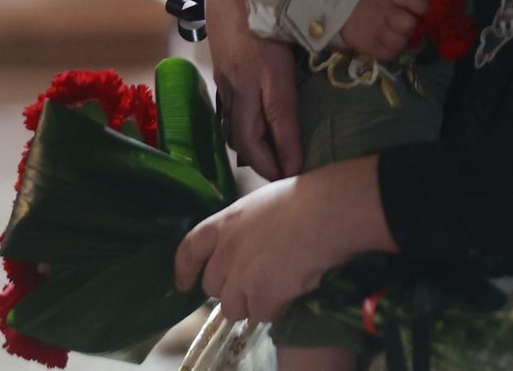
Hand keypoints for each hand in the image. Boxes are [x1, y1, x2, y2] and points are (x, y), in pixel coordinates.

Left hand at [173, 158, 392, 323]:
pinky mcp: (263, 297)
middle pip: (213, 287)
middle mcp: (225, 253)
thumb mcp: (262, 204)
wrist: (328, 212)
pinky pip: (263, 314)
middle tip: (256, 282)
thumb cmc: (305, 198)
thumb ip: (245, 228)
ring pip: (235, 308)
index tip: (185, 283)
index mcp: (224, 224)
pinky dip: (278, 307)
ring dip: (253, 302)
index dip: (184, 269)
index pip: (189, 250)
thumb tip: (251, 246)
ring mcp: (242, 277)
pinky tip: (294, 289)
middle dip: (231, 289)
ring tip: (279, 286)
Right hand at [206, 0, 303, 179]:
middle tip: (284, 179)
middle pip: (247, 137)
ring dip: (251, 151)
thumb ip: (316, 51)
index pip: (280, 119)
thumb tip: (339, 71)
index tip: (298, 173)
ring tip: (271, 166)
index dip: (288, 149)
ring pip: (233, 128)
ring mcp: (227, 79)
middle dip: (265, 164)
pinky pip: (227, 113)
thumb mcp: (297, 27)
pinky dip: (240, 132)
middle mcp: (243, 80)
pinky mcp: (220, 74)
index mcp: (267, 69)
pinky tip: (252, 139)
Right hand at [340, 0, 429, 62]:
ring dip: (401, 39)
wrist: (340, 5)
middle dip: (411, 26)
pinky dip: (392, 50)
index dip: (420, 4)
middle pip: (408, 24)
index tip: (424, 10)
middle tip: (406, 25)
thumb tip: (428, 9)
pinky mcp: (368, 46)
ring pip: (400, 42)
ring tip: (394, 34)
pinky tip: (387, 43)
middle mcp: (384, 12)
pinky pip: (390, 54)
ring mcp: (375, 30)